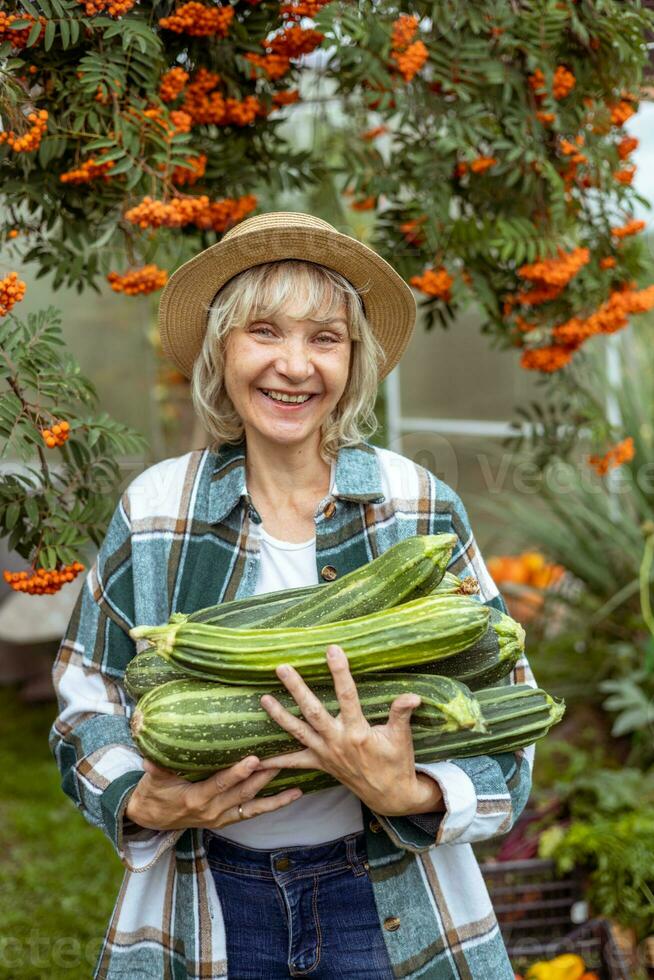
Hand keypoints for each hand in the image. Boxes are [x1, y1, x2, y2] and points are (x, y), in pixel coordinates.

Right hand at [125, 755, 302, 830]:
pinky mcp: (228, 818)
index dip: (237, 774)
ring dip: (274, 791)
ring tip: (296, 777)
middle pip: (243, 793)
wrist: (151, 819)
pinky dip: (275, 804)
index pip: (220, 785)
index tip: (253, 760)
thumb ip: (156, 768)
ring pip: (253, 803)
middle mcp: (212, 811)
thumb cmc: (153, 793)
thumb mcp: (153, 781)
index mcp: (196, 799)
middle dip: (263, 776)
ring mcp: (222, 817)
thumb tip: (150, 757)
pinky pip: (255, 812)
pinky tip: (294, 795)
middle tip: (282, 759)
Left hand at [256, 645, 443, 817]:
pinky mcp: (320, 765)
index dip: (340, 672)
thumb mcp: (402, 738)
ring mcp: (326, 754)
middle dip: (296, 689)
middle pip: (313, 711)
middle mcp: (337, 742)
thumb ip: (401, 714)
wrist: (390, 796)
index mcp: (358, 732)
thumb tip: (412, 695)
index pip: (347, 696)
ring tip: (263, 699)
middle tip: (282, 667)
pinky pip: (295, 762)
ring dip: (279, 716)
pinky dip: (275, 761)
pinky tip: (256, 760)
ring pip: (298, 732)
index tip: (332, 649)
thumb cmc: (398, 762)